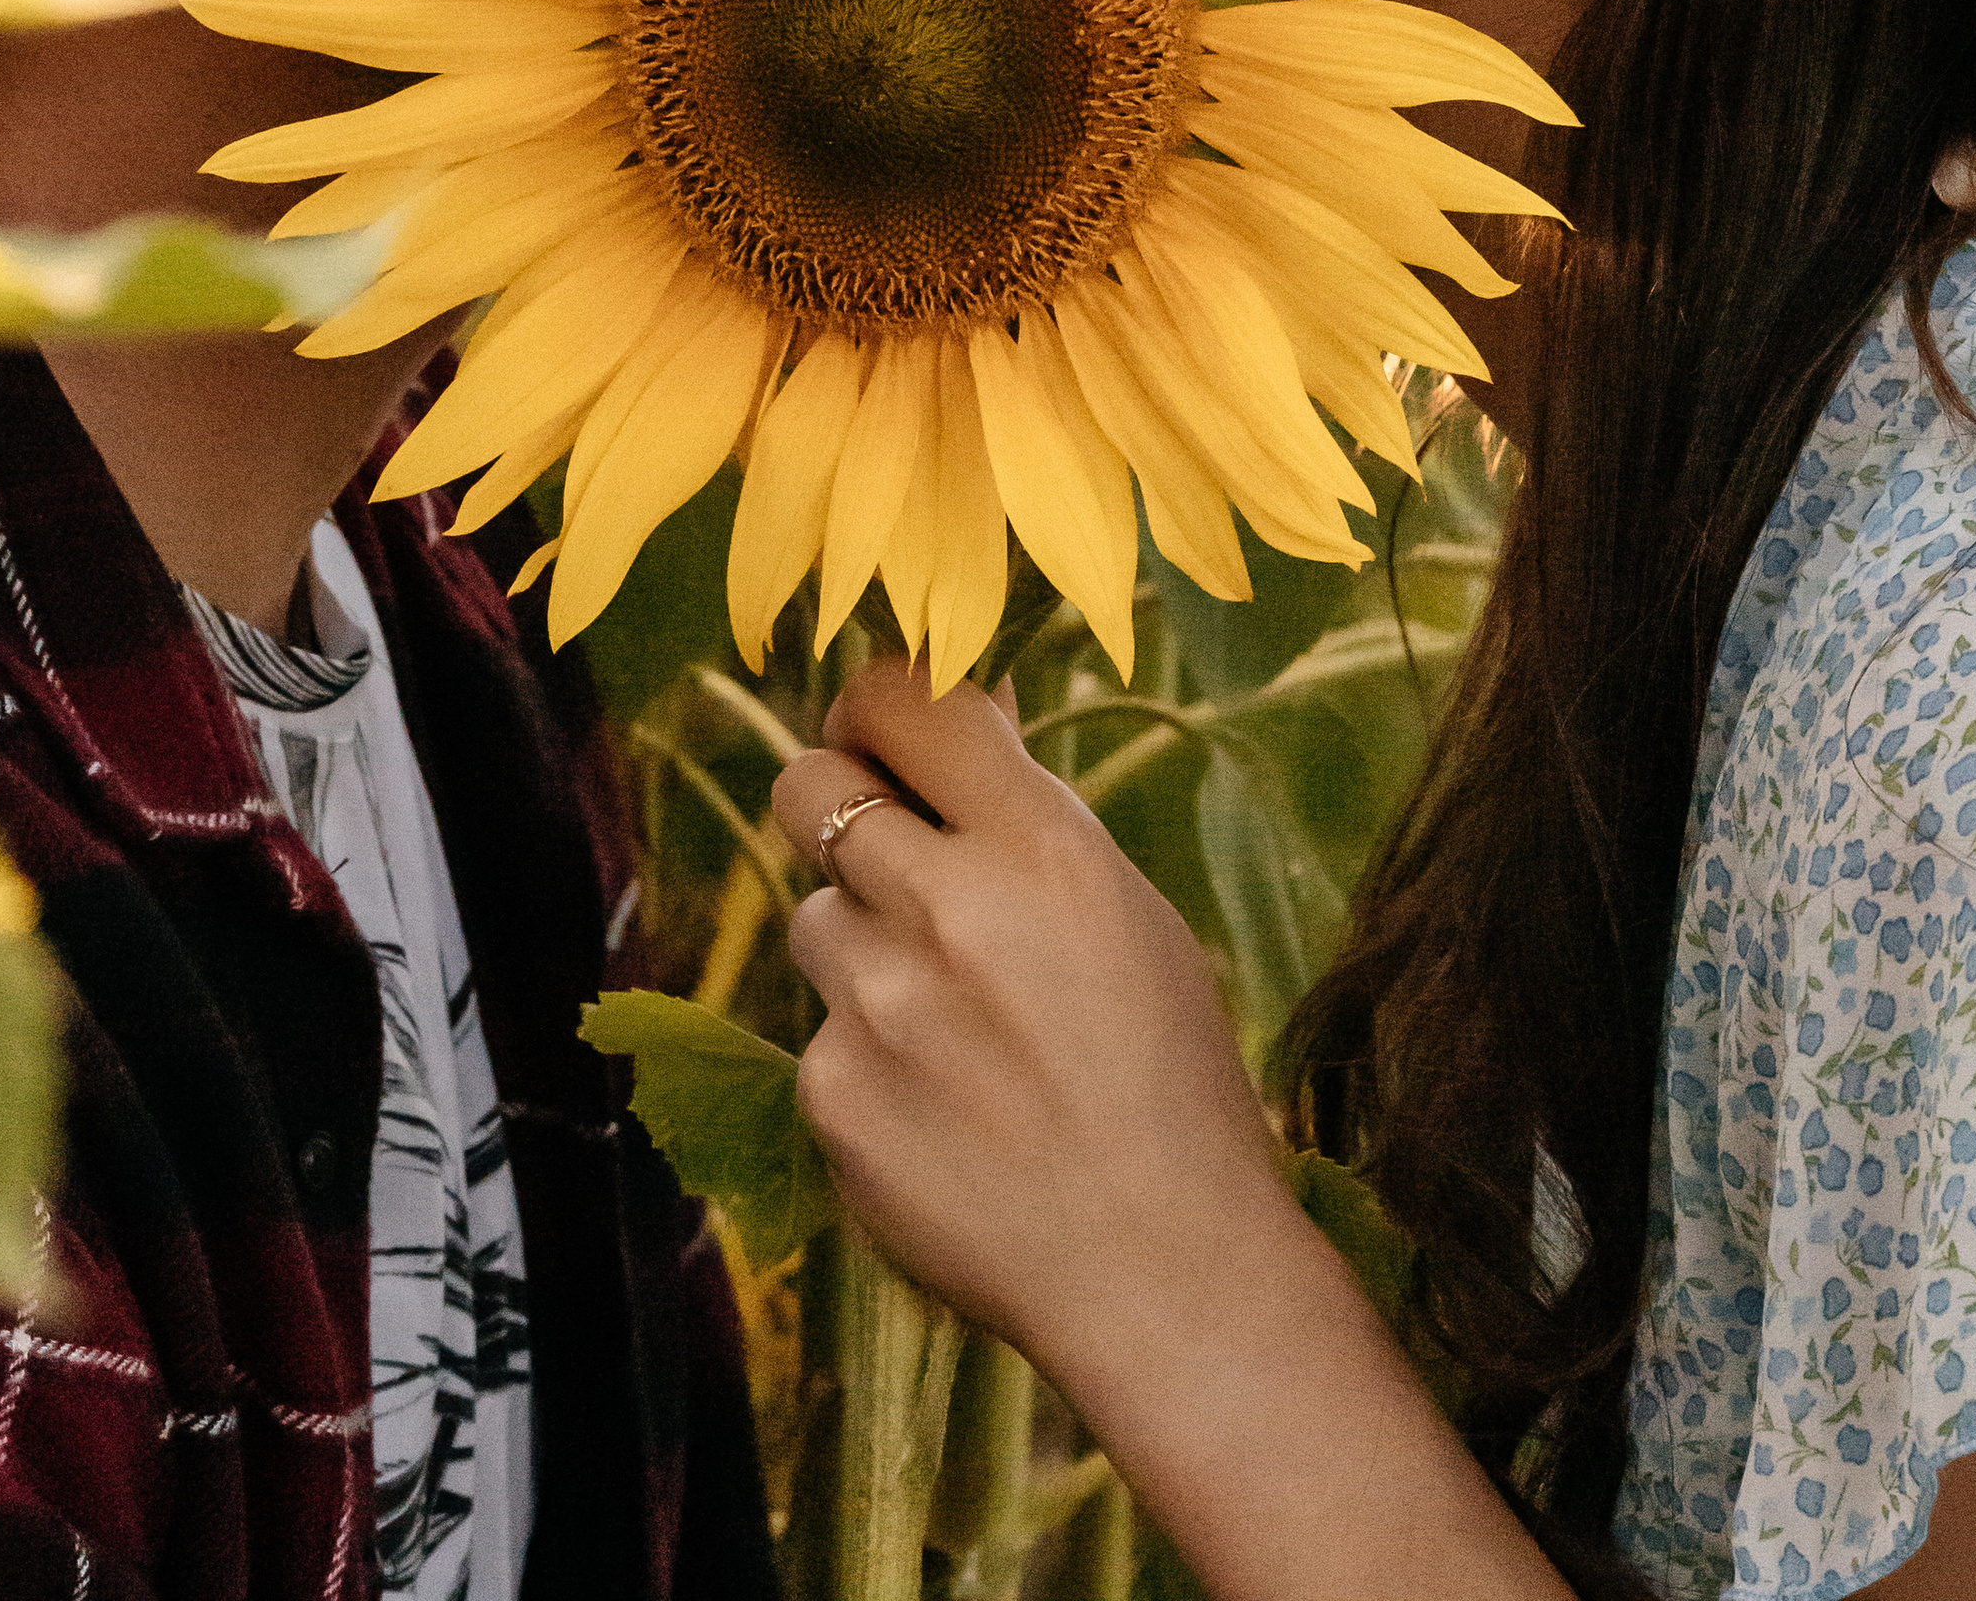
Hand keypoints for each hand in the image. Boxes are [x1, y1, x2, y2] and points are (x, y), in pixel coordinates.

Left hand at [770, 658, 1294, 1398]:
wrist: (1162, 1276)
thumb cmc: (1168, 1082)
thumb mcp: (1128, 914)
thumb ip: (1028, 818)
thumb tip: (957, 712)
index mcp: (1042, 849)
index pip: (901, 698)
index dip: (875, 700)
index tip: (882, 724)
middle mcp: (946, 911)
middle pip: (807, 785)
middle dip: (836, 799)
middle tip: (884, 846)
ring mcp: (876, 1008)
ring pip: (815, 919)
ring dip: (864, 948)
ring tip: (952, 1027)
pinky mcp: (831, 1098)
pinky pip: (822, 1038)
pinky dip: (868, 1061)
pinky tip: (945, 1115)